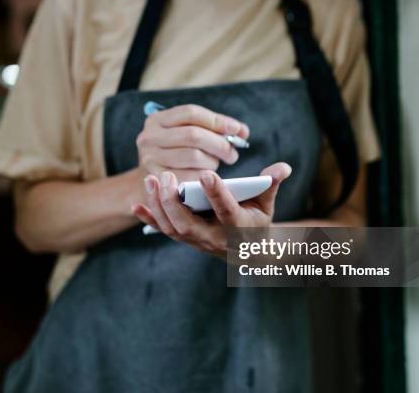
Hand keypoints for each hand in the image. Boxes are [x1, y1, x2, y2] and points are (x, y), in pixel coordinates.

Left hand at [131, 163, 291, 257]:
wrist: (247, 252)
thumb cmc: (256, 220)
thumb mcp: (267, 204)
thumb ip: (271, 185)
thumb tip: (283, 167)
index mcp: (237, 226)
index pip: (226, 210)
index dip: (217, 193)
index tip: (206, 173)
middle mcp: (214, 237)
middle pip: (189, 224)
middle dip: (174, 202)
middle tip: (167, 176)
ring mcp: (196, 240)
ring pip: (173, 227)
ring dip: (159, 205)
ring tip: (151, 179)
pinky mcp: (184, 238)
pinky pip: (164, 230)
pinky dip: (149, 218)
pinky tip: (136, 204)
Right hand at [136, 104, 249, 182]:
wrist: (151, 186)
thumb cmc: (176, 156)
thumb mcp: (186, 137)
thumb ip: (213, 130)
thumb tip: (242, 131)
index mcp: (157, 120)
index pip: (191, 113)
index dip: (217, 121)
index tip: (236, 130)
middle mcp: (148, 137)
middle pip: (193, 135)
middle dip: (219, 144)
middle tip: (233, 154)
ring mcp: (149, 159)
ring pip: (193, 156)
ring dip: (212, 162)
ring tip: (216, 165)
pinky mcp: (157, 180)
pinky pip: (190, 177)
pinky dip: (204, 177)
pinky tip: (208, 178)